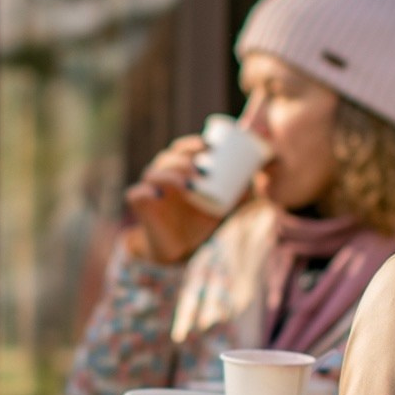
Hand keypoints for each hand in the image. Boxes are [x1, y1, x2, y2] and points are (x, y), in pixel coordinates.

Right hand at [122, 136, 232, 264]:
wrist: (181, 250)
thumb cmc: (201, 223)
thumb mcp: (223, 207)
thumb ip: (239, 193)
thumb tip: (257, 177)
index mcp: (179, 170)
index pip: (181, 149)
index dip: (192, 144)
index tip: (210, 146)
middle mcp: (162, 176)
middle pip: (167, 158)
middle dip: (184, 159)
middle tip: (203, 169)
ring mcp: (149, 190)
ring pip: (153, 173)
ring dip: (170, 174)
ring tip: (189, 184)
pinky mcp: (140, 207)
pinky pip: (136, 195)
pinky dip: (145, 193)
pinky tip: (158, 195)